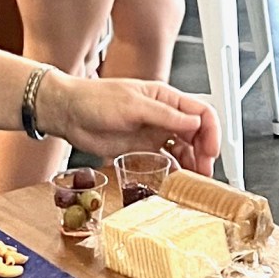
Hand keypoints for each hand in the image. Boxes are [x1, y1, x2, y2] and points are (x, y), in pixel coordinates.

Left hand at [43, 73, 219, 176]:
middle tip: (204, 170)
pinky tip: (177, 179)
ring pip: (185, 149)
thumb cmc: (94, 99)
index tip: (211, 150)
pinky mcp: (141, 149)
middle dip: (205, 151)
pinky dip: (175, 170)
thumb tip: (196, 121)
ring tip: (195, 179)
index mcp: (164, 97)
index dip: (211, 131)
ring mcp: (153, 133)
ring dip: (193, 163)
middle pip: (197, 134)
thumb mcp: (132, 105)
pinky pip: (166, 161)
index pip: (201, 112)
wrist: (67, 112)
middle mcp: (163, 115)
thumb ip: (164, 114)